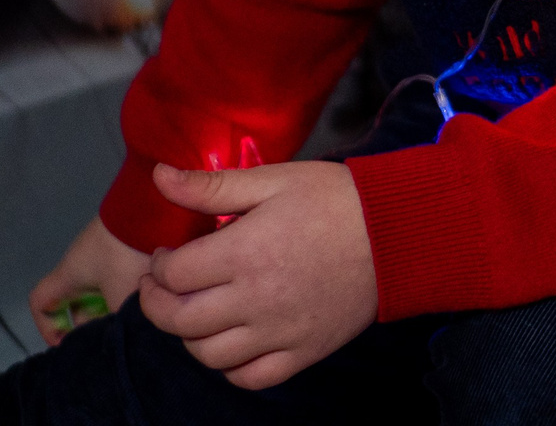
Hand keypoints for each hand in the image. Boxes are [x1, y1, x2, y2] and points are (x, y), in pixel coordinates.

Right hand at [30, 218, 150, 345]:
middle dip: (95, 326)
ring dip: (119, 311)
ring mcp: (109, 253)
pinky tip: (155, 308)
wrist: (160, 207)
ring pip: (106, 294)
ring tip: (139, 327)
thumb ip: (118, 325)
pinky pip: (125, 280)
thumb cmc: (130, 253)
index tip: (70, 346)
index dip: (48, 328)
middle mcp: (85, 262)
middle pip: (79, 304)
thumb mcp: (122, 298)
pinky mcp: (133, 245)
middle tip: (117, 343)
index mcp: (71, 273)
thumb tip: (123, 344)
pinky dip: (135, 296)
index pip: (41, 302)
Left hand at [134, 161, 376, 389]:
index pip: (174, 275)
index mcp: (245, 252)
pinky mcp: (304, 352)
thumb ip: (212, 185)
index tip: (165, 254)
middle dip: (157, 304)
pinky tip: (232, 341)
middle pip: (180, 320)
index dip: (157, 265)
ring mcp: (280, 331)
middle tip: (162, 286)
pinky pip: (250, 377)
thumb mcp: (274, 179)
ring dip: (190, 336)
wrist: (397, 231)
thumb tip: (160, 177)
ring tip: (196, 311)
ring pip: (209, 355)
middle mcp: (256, 299)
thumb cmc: (335, 199)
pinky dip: (231, 367)